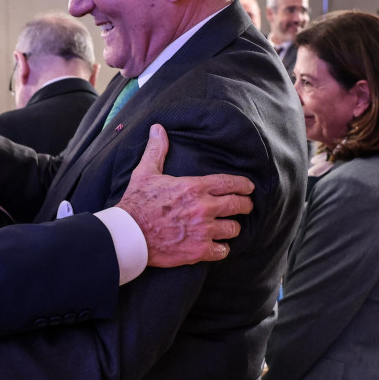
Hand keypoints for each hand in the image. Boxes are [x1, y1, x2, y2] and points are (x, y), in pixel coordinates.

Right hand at [116, 124, 253, 266]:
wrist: (129, 234)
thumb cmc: (137, 202)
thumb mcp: (146, 172)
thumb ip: (156, 151)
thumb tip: (157, 128)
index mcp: (194, 187)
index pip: (229, 183)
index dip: (243, 185)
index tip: (249, 188)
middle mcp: (204, 208)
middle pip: (238, 205)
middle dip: (245, 205)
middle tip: (246, 207)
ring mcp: (203, 231)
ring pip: (233, 229)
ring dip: (232, 228)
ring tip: (228, 228)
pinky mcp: (199, 251)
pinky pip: (223, 251)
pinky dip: (222, 248)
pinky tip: (218, 246)